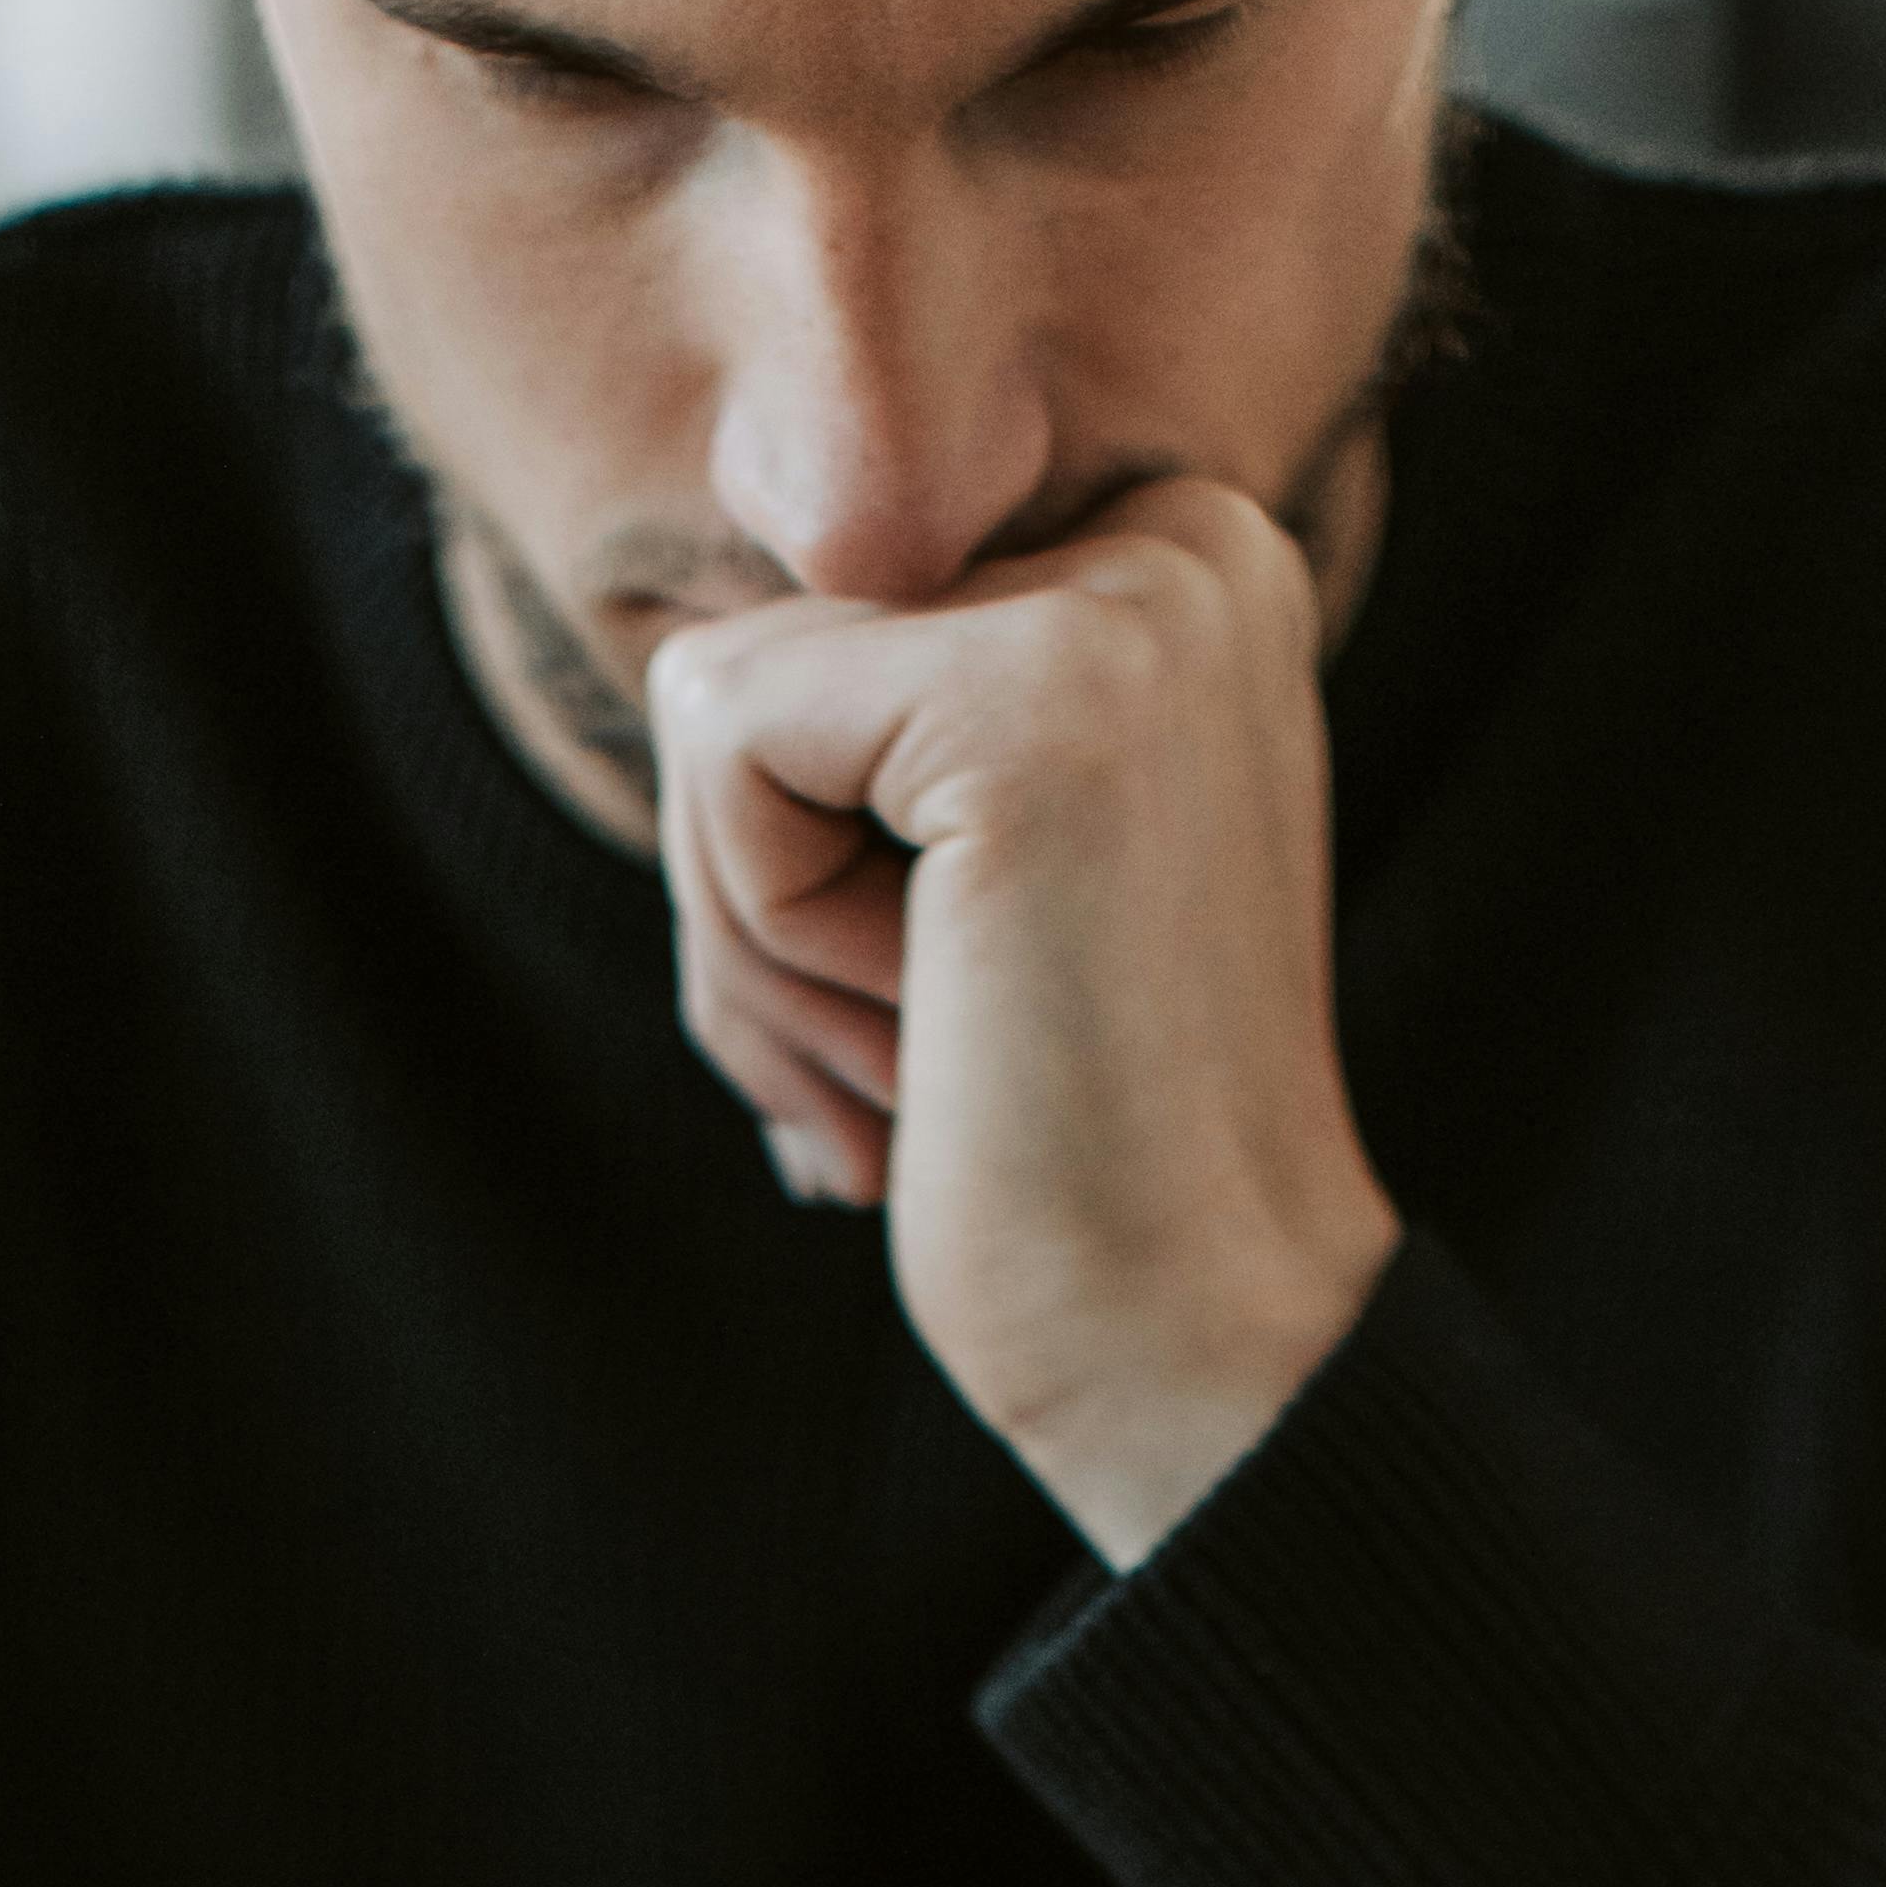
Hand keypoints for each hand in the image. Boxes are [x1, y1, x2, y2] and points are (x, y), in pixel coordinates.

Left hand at [649, 487, 1398, 1568]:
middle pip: (759, 661)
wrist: (1198, 1344)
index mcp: (1178, 576)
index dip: (802, 863)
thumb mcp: (968, 894)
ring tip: (930, 1063)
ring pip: (715, 705)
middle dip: (759, 915)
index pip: (822, 636)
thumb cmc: (1059, 1162)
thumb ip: (869, 746)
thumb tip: (687, 660)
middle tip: (919, 1070)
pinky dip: (766, 941)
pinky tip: (930, 1035)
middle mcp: (1179, 542)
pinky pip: (719, 745)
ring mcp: (1126, 599)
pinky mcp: (1035, 687)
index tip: (943, 1015)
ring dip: (759, 950)